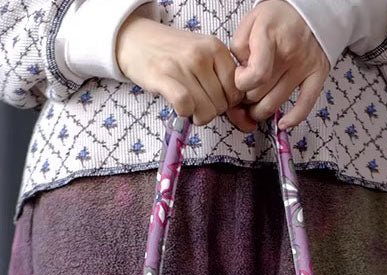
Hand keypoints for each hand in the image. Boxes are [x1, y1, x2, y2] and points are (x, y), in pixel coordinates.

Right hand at [116, 15, 244, 125]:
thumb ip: (224, 80)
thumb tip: (248, 123)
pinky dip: (185, 113)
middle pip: (221, 104)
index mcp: (216, 47)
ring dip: (198, 116)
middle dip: (212, 110)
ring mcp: (182, 65)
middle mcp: (201, 54)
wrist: (138, 40)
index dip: (229, 103)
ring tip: (189, 106)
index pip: (237, 90)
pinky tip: (180, 107)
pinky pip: (185, 106)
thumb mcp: (204, 56)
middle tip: (199, 102)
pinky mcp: (163, 77)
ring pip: (206, 110)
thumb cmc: (174, 54)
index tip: (216, 100)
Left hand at [228, 0, 329, 129]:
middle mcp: (289, 54)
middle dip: (247, 97)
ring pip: (275, 104)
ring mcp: (304, 67)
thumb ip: (239, 48)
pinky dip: (293, 119)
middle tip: (246, 91)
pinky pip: (305, 105)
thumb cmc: (278, 18)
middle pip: (259, 94)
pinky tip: (283, 124)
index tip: (240, 77)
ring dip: (260, 111)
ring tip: (255, 105)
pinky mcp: (317, 75)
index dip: (241, 83)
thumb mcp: (251, 22)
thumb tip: (239, 74)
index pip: (255, 75)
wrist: (312, 10)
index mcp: (270, 37)